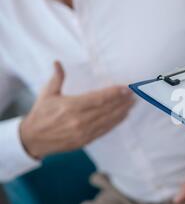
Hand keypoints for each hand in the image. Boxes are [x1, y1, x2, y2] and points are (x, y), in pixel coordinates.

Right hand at [20, 61, 134, 158]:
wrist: (32, 139)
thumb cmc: (40, 115)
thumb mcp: (47, 94)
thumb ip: (57, 78)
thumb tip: (58, 63)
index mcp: (70, 106)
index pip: (98, 98)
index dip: (114, 93)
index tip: (125, 88)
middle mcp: (79, 120)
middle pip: (107, 109)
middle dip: (122, 101)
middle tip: (134, 95)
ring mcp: (83, 132)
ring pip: (108, 120)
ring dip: (122, 112)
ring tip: (132, 104)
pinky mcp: (85, 140)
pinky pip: (104, 131)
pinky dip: (115, 123)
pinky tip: (123, 116)